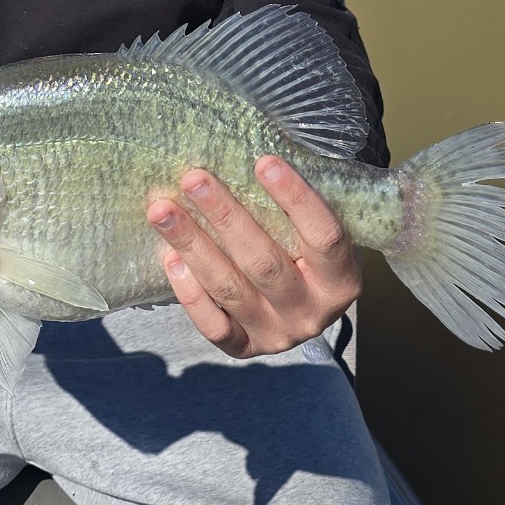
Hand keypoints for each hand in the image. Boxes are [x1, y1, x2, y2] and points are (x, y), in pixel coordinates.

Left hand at [148, 158, 361, 358]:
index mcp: (342, 280)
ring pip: (230, 289)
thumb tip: (257, 157)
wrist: (308, 304)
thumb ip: (298, 207)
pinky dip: (190, 294)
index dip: (295, 198)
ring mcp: (278, 334)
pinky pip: (214, 326)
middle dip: (225, 217)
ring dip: (193, 245)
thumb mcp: (320, 230)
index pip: (323, 236)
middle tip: (194, 179)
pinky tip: (170, 258)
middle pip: (264, 262)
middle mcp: (313, 312)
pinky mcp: (246, 348)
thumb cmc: (309, 250)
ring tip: (162, 210)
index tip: (263, 161)